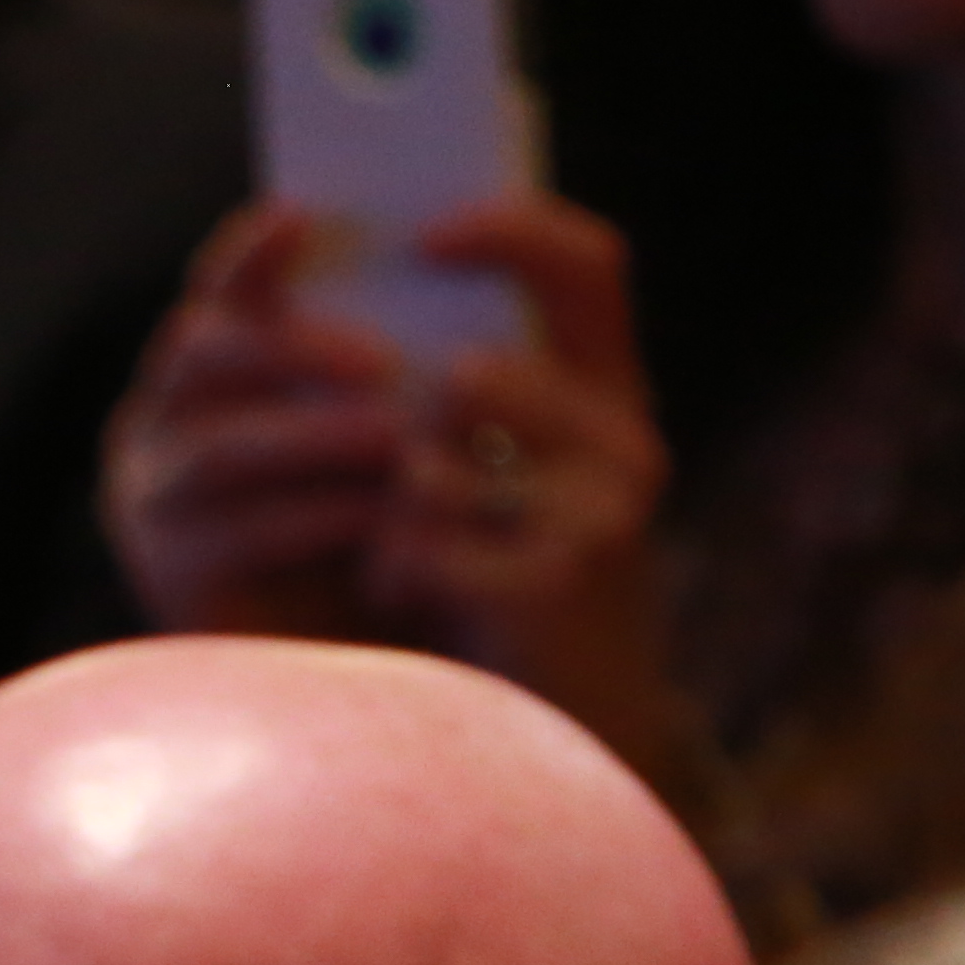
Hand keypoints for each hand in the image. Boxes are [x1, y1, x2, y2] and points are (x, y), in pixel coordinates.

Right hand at [104, 203, 418, 638]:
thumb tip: (438, 261)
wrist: (373, 655)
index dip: (251, 252)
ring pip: (218, 444)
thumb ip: (393, 354)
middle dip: (295, 350)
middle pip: (204, 350)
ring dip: (312, 438)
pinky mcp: (164, 569)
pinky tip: (380, 521)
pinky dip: (315, 520)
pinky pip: (234, 531)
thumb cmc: (394, 522)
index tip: (301, 216)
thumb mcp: (397, 424)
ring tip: (396, 441)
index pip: (223, 288)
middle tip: (385, 363)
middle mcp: (163, 418)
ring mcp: (151, 494)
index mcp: (214, 365)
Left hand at [357, 198, 686, 772]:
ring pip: (429, 462)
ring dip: (388, 511)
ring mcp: (600, 513)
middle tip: (381, 478)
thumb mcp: (484, 472)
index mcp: (606, 394)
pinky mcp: (557, 583)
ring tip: (406, 552)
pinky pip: (419, 539)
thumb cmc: (487, 589)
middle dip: (396, 426)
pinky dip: (390, 569)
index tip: (423, 236)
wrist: (546, 734)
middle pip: (474, 372)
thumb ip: (447, 389)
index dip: (509, 230)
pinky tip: (406, 597)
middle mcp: (623, 442)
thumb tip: (341, 282)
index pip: (586, 263)